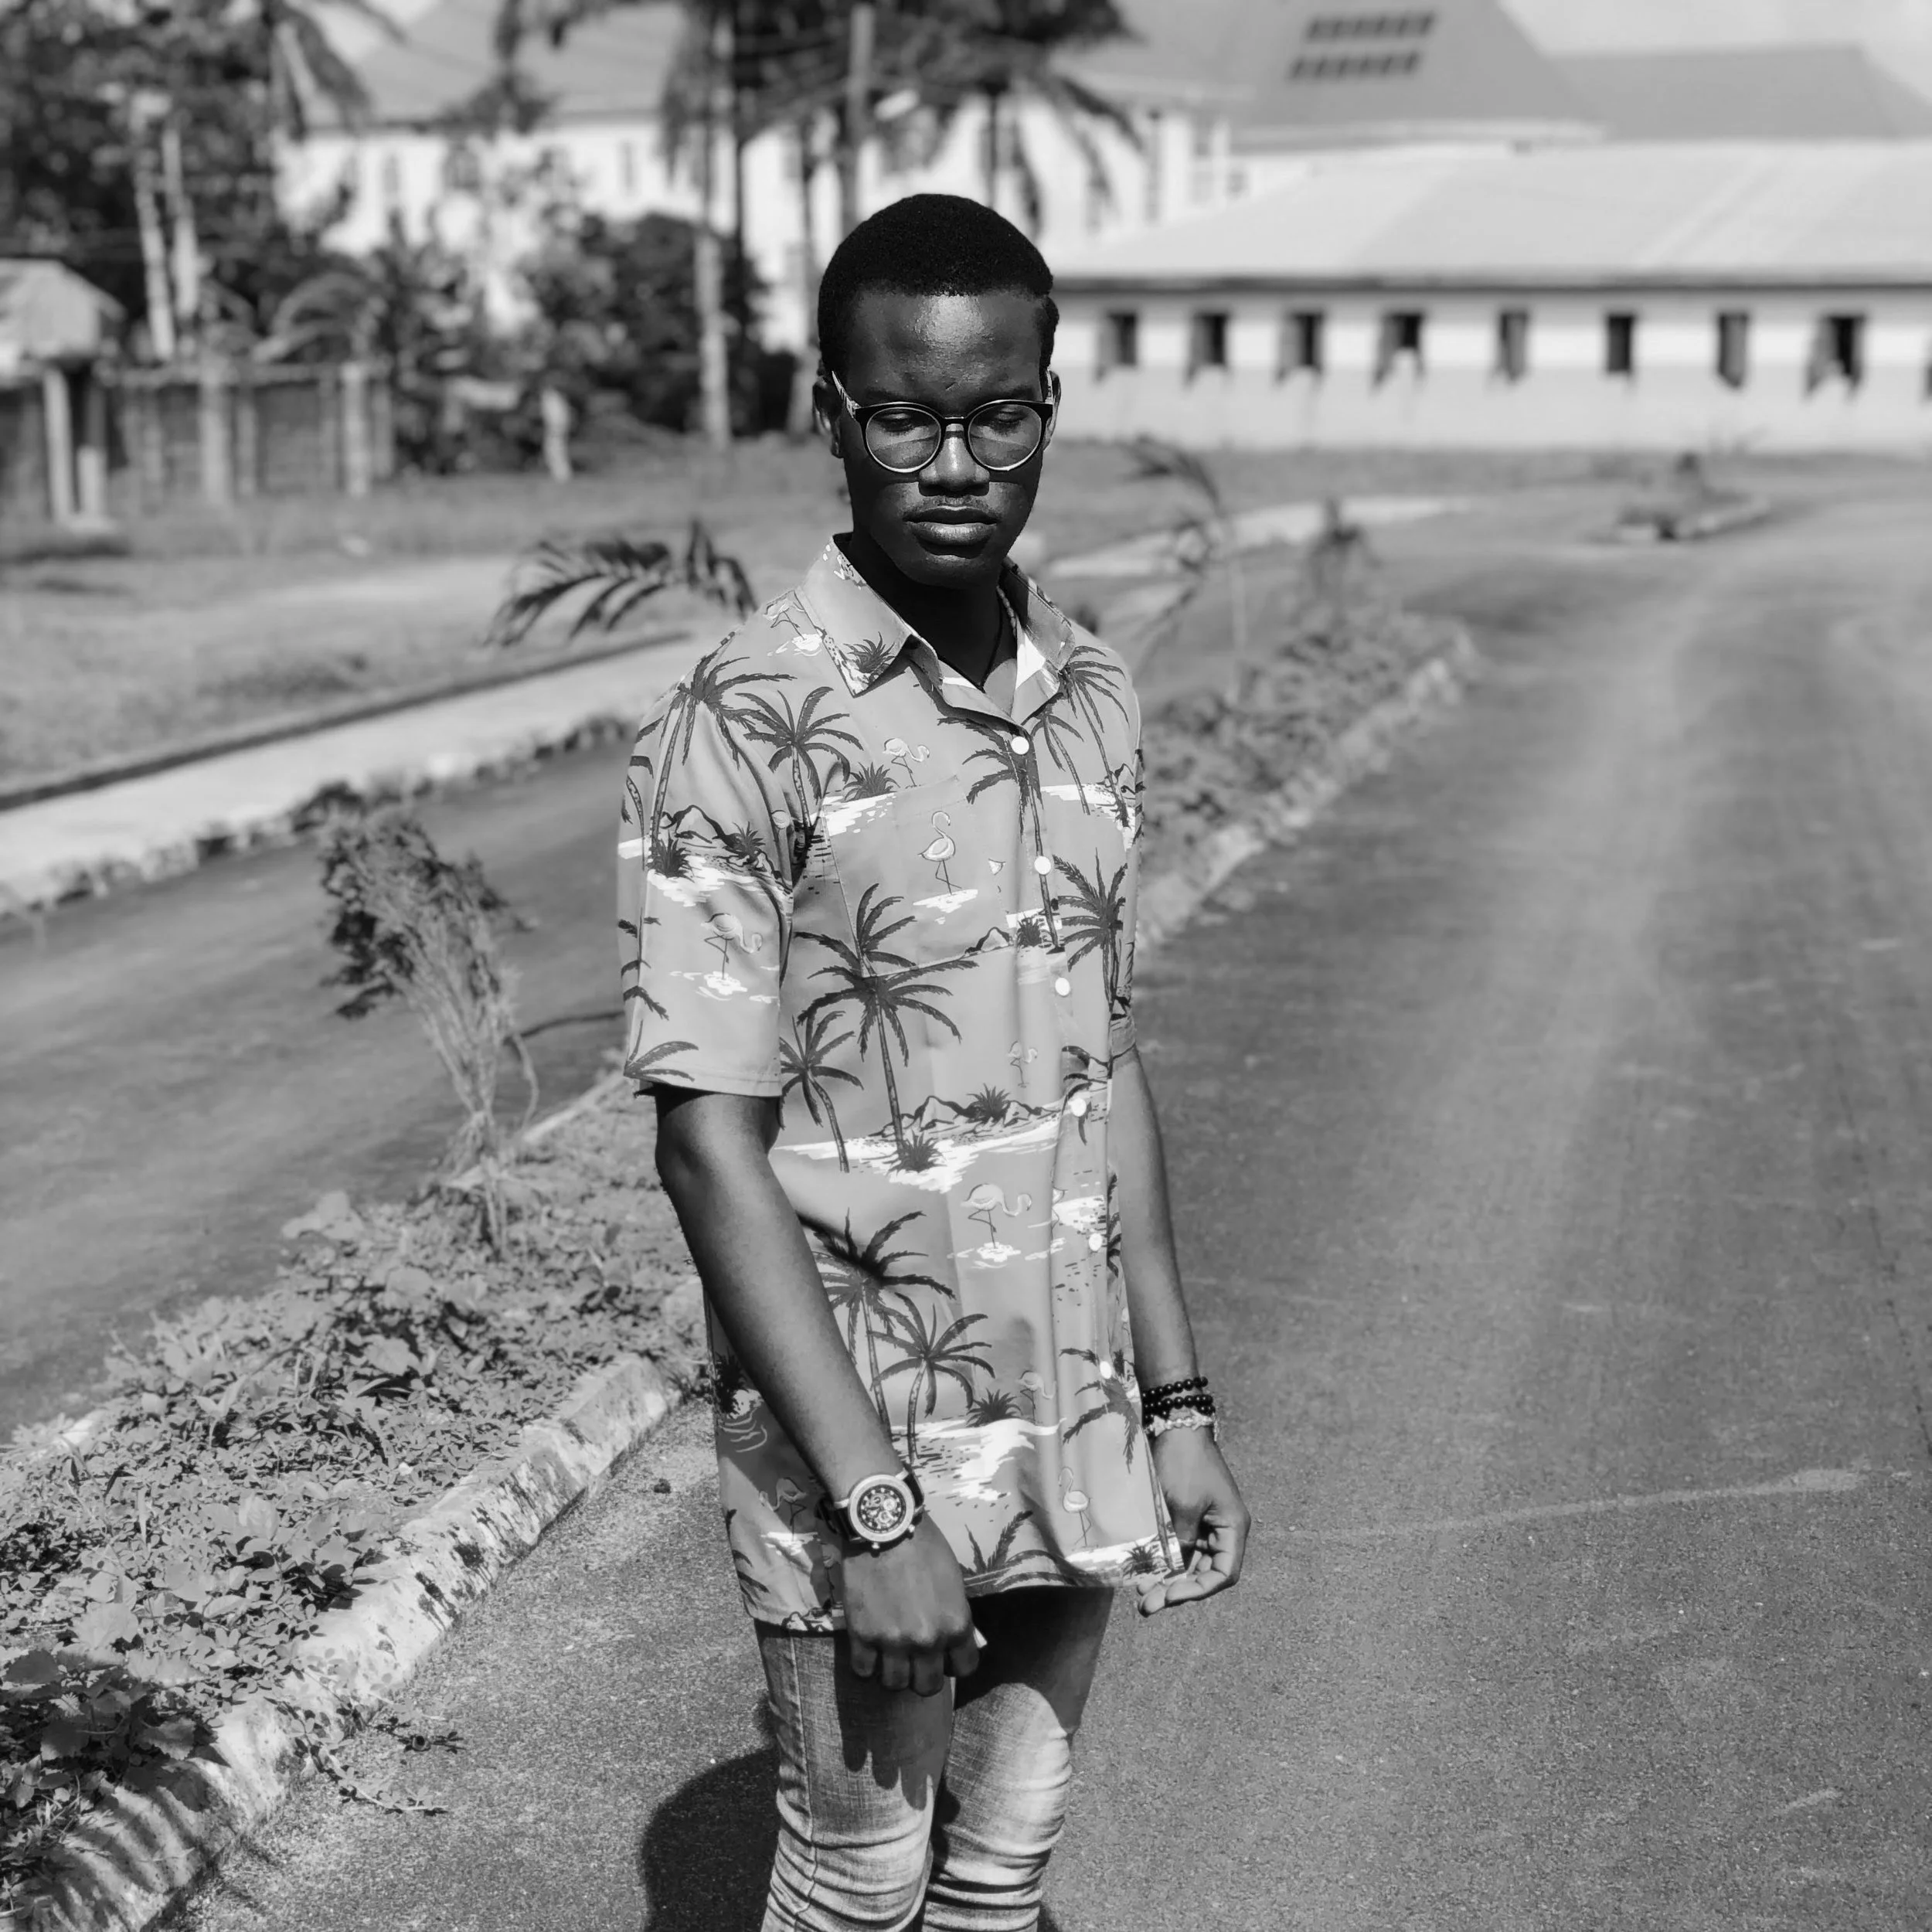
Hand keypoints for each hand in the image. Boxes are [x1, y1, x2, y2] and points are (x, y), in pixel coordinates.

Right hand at [839, 1517, 981, 1694]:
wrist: (885, 1525)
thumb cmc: (925, 1545)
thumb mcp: (954, 1580)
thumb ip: (955, 1614)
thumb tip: (958, 1638)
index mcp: (955, 1625)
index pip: (965, 1668)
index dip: (954, 1662)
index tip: (945, 1655)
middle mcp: (926, 1641)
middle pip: (928, 1686)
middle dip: (923, 1675)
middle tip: (915, 1658)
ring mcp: (892, 1642)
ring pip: (895, 1684)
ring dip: (894, 1672)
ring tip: (889, 1655)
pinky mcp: (862, 1635)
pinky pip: (863, 1670)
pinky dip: (866, 1663)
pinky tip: (867, 1648)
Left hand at [1138, 1428, 1249, 1615]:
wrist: (1176, 1425)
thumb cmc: (1185, 1463)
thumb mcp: (1183, 1505)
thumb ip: (1181, 1541)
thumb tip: (1173, 1568)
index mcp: (1232, 1528)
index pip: (1223, 1574)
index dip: (1198, 1590)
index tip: (1170, 1596)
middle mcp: (1223, 1530)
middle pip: (1204, 1572)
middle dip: (1177, 1590)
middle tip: (1146, 1605)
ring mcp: (1205, 1524)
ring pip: (1189, 1563)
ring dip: (1167, 1579)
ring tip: (1140, 1593)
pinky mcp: (1188, 1516)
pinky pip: (1179, 1547)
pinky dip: (1164, 1561)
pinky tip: (1144, 1572)